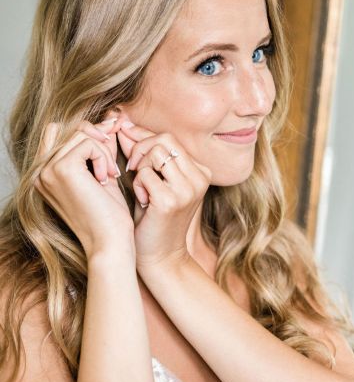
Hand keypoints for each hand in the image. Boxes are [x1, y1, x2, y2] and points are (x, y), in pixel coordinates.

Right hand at [34, 117, 134, 258]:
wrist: (109, 243)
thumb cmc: (108, 216)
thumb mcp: (101, 174)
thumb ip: (99, 148)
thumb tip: (110, 119)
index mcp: (44, 175)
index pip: (59, 133)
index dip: (87, 132)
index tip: (110, 139)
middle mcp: (40, 172)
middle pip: (66, 128)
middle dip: (94, 136)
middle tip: (111, 161)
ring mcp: (47, 170)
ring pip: (80, 134)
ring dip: (102, 150)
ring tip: (109, 175)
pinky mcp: (62, 169)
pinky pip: (88, 142)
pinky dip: (103, 156)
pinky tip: (106, 178)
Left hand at [117, 121, 211, 270]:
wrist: (161, 257)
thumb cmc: (154, 218)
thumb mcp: (153, 181)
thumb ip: (143, 153)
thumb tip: (123, 124)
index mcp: (201, 171)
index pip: (169, 137)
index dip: (142, 138)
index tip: (124, 143)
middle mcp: (200, 177)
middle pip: (164, 139)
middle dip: (140, 150)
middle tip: (133, 171)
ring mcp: (188, 188)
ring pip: (155, 152)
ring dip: (140, 168)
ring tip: (142, 188)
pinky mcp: (171, 200)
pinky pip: (144, 174)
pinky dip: (137, 185)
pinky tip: (143, 202)